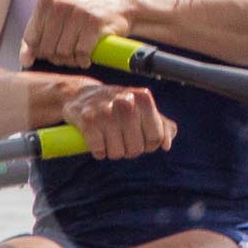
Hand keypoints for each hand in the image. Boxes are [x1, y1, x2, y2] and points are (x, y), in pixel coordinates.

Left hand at [20, 0, 137, 68]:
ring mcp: (78, 13)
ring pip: (64, 53)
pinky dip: (84, 60)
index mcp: (46, 2)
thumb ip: (36, 40)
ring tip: (78, 54)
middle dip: (57, 57)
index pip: (31, 39)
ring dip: (72, 60)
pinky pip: (81, 54)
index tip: (52, 50)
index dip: (40, 51)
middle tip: (68, 53)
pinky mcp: (94, 24)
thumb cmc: (82, 18)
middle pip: (47, 49)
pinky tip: (87, 56)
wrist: (117, 8)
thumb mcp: (55, 22)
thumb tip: (25, 60)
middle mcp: (60, 4)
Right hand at [61, 80, 176, 159]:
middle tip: (121, 136)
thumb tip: (166, 145)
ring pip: (117, 153)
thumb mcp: (143, 110)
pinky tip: (96, 138)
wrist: (81, 94)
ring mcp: (106, 111)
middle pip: (137, 148)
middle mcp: (126, 101)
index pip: (156, 138)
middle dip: (129, 149)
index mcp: (143, 97)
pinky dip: (98, 151)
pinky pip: (99, 152)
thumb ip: (162, 126)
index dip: (148, 144)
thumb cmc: (118, 106)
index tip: (139, 136)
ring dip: (113, 151)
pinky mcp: (87, 120)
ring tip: (108, 136)